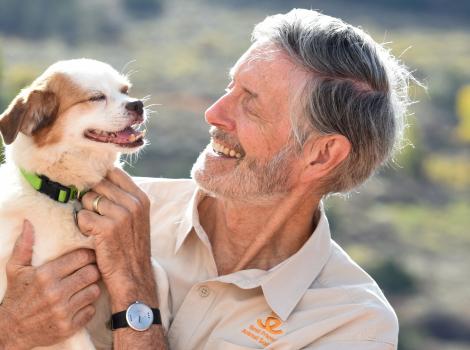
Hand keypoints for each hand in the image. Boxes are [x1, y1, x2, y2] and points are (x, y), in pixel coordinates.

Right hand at [0, 221, 100, 349]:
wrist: (11, 330)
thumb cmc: (16, 296)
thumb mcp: (16, 269)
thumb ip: (24, 245)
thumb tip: (29, 223)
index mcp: (45, 275)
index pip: (81, 257)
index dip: (88, 255)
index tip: (88, 256)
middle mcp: (56, 292)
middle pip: (92, 273)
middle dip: (93, 270)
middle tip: (89, 270)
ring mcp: (63, 311)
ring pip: (94, 291)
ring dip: (91, 287)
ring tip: (84, 286)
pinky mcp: (68, 326)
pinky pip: (91, 310)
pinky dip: (88, 306)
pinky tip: (80, 303)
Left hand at [77, 168, 157, 311]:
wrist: (134, 278)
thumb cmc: (129, 248)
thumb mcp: (135, 218)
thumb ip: (122, 197)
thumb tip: (98, 178)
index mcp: (141, 198)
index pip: (113, 172)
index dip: (99, 179)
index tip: (95, 192)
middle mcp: (133, 203)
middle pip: (97, 184)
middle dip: (90, 198)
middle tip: (96, 217)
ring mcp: (122, 214)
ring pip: (87, 199)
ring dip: (86, 213)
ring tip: (96, 229)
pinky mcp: (107, 228)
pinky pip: (82, 216)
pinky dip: (82, 227)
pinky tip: (93, 237)